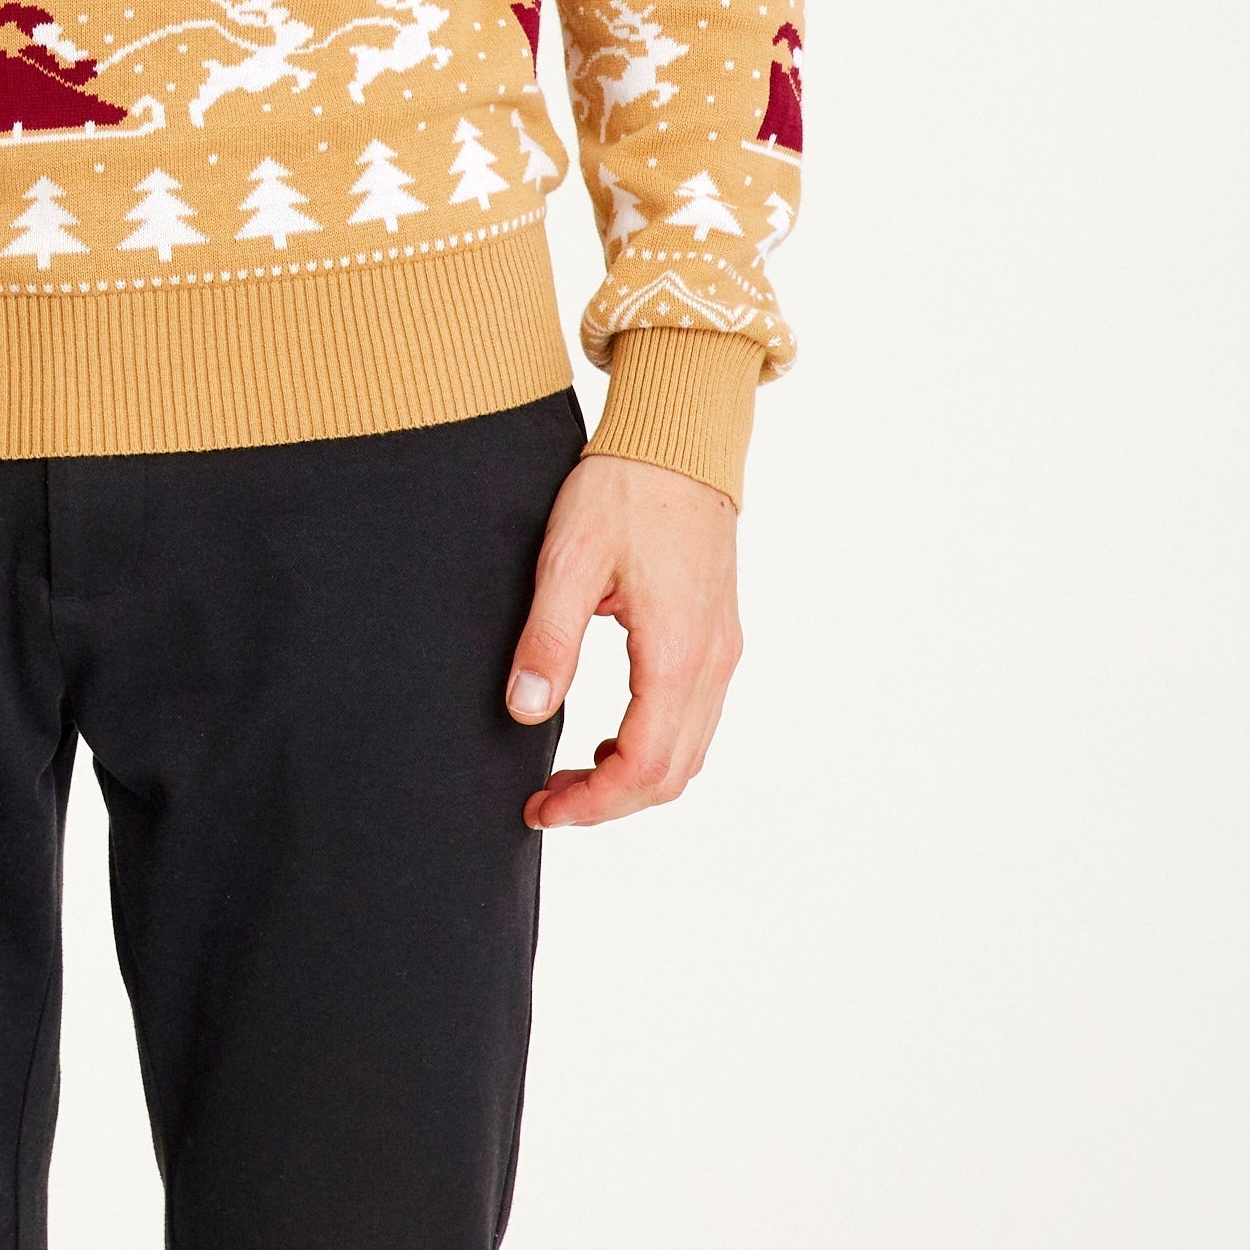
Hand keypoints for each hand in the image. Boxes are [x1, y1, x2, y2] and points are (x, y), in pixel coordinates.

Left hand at [505, 449, 741, 828]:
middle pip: (672, 773)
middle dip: (609, 803)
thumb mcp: (568, 558)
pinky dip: (655, 749)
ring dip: (633, 780)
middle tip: (546, 803)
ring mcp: (722, 650)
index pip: (643, 764)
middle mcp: (712, 660)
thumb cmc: (623, 489)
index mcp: (675, 650)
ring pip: (690, 753)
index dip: (593, 802)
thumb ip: (549, 639)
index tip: (542, 808)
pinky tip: (608, 739)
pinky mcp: (718, 638)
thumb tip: (527, 710)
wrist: (678, 441)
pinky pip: (695, 720)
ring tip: (570, 778)